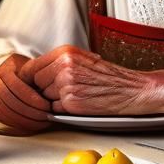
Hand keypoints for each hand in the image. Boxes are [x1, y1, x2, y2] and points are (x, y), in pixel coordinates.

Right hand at [0, 54, 51, 132]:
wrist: (16, 73)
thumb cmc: (28, 72)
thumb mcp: (33, 68)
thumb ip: (37, 77)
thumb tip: (47, 93)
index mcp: (4, 72)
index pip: (16, 87)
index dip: (31, 98)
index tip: (47, 105)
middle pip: (10, 102)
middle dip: (30, 111)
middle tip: (46, 116)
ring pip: (6, 113)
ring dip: (25, 120)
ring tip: (41, 121)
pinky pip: (5, 120)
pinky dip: (19, 124)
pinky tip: (33, 125)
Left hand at [21, 45, 163, 115]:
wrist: (133, 89)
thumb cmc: (109, 76)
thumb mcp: (82, 59)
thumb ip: (58, 63)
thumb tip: (35, 73)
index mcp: (65, 52)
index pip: (31, 66)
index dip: (30, 78)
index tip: (31, 84)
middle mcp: (64, 66)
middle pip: (34, 82)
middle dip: (43, 89)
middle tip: (62, 90)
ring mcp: (67, 84)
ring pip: (44, 97)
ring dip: (54, 100)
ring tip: (76, 95)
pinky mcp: (72, 102)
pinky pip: (56, 110)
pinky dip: (64, 110)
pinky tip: (80, 104)